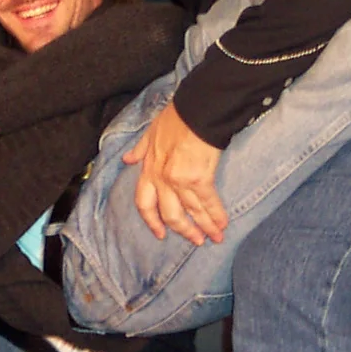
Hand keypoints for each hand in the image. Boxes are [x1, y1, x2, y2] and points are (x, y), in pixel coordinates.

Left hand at [124, 104, 225, 245]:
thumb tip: (127, 159)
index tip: (160, 233)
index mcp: (149, 169)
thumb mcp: (150, 132)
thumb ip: (140, 149)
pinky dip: (216, 215)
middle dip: (184, 230)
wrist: (197, 111)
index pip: (144, 203)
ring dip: (204, 227)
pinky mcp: (200, 179)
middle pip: (169, 214)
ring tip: (215, 238)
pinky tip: (223, 224)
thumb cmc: (176, 117)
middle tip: (195, 240)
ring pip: (191, 213)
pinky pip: (208, 203)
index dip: (151, 221)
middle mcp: (162, 180)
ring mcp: (179, 181)